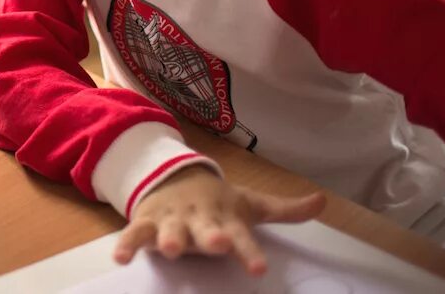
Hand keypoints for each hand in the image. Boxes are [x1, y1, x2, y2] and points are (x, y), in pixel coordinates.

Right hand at [114, 165, 325, 274]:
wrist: (172, 176)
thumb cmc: (216, 201)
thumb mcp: (248, 203)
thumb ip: (284, 210)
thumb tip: (323, 202)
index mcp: (225, 216)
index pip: (242, 236)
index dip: (249, 251)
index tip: (258, 267)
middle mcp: (199, 218)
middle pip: (206, 229)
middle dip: (211, 236)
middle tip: (218, 243)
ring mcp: (172, 219)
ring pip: (171, 230)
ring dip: (171, 238)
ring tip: (172, 248)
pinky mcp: (148, 223)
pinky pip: (136, 234)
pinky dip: (127, 243)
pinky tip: (121, 257)